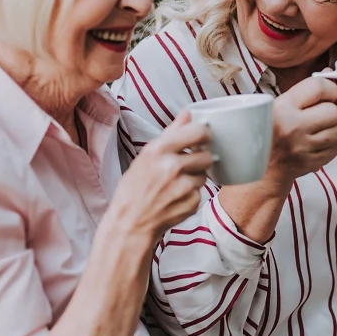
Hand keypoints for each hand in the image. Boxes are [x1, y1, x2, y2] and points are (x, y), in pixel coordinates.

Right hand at [114, 112, 213, 241]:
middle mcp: (172, 166)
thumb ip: (171, 133)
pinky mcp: (191, 203)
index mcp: (159, 150)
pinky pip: (200, 193)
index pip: (198, 132)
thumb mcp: (146, 156)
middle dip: (199, 160)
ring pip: (204, 175)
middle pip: (206, 156)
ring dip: (195, 178)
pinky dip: (191, 195)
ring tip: (175, 184)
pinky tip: (175, 198)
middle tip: (186, 166)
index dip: (204, 134)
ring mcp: (183, 186)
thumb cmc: (134, 188)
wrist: (130, 223)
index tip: (203, 138)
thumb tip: (187, 113)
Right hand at [265, 75, 336, 186]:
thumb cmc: (269, 132)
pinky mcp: (310, 163)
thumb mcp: (278, 105)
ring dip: (332, 129)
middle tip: (322, 114)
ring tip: (319, 129)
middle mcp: (293, 127)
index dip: (329, 88)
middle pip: (333, 111)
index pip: (319, 87)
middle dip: (331, 111)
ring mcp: (302, 147)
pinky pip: (335, 149)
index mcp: (282, 107)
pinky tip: (317, 143)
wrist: (258, 167)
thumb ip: (305, 90)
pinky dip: (331, 145)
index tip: (327, 93)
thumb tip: (330, 73)